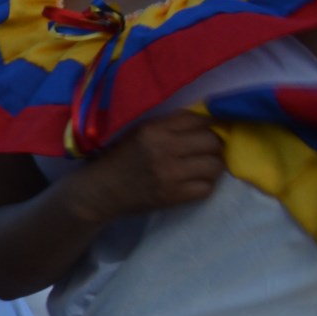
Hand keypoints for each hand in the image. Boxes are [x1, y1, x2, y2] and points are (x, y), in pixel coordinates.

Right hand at [83, 110, 225, 217]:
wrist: (101, 190)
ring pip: (215, 165)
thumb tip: (209, 121)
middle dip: (214, 145)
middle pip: (213, 142)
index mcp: (154, 130)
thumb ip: (171, 125)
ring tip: (201, 167)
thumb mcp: (141, 132)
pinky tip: (192, 183)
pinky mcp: (173, 196)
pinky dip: (204, 185)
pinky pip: (207, 188)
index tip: (212, 128)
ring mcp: (170, 174)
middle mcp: (164, 149)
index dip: (212, 123)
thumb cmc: (122, 157)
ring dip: (212, 166)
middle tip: (205, 150)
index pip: (199, 119)